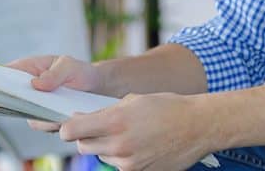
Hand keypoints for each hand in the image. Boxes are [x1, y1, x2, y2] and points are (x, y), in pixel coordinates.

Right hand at [7, 54, 104, 132]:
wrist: (97, 88)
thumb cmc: (79, 71)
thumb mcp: (69, 65)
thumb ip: (55, 73)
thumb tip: (36, 84)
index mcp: (27, 70)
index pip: (4, 74)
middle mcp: (28, 92)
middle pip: (11, 100)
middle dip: (18, 104)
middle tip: (31, 101)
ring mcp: (36, 108)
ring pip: (30, 117)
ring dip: (43, 116)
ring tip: (57, 110)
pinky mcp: (48, 121)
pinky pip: (46, 126)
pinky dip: (54, 124)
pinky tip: (65, 118)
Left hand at [60, 93, 213, 170]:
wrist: (198, 126)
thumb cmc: (168, 107)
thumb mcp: (134, 100)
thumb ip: (106, 111)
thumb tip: (83, 119)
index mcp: (115, 121)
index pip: (72, 131)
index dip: (67, 127)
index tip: (69, 125)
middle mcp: (119, 144)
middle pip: (83, 145)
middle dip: (86, 136)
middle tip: (100, 127)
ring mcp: (128, 162)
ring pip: (101, 156)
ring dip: (105, 147)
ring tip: (127, 135)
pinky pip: (118, 166)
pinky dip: (122, 157)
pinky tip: (138, 146)